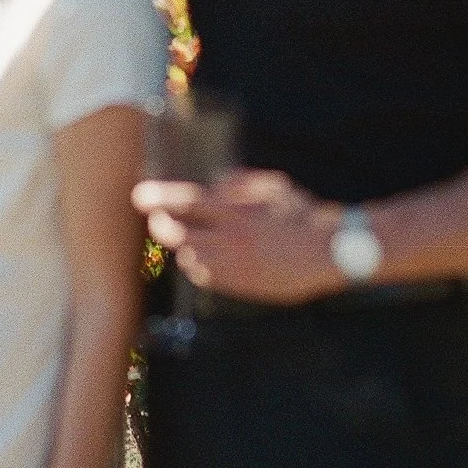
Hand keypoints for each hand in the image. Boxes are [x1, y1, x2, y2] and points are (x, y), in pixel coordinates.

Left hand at [135, 168, 345, 303]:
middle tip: (157, 221)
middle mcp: (231, 239)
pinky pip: (209, 279)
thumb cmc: (300, 213)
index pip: (187, 202)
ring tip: (183, 239)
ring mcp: (236, 266)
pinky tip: (201, 260)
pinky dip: (199, 268)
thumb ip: (237, 182)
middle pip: (181, 236)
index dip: (160, 199)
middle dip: (163, 227)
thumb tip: (212, 180)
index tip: (139, 197)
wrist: (328, 252)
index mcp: (237, 211)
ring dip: (183, 248)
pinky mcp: (243, 287)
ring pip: (192, 259)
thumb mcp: (270, 185)